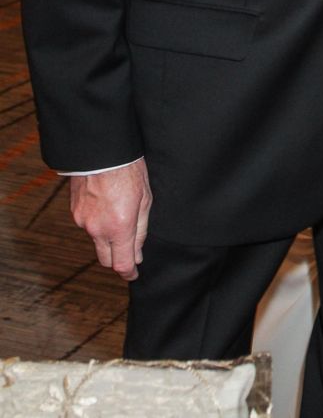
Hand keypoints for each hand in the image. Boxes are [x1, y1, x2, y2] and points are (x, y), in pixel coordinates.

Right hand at [69, 158, 151, 280]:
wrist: (102, 151)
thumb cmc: (128, 170)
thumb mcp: (145, 199)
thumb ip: (141, 231)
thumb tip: (138, 254)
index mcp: (120, 227)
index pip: (122, 263)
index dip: (129, 273)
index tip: (134, 274)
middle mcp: (98, 229)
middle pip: (106, 259)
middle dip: (117, 259)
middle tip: (129, 252)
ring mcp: (83, 221)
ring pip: (96, 241)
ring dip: (107, 238)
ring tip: (118, 216)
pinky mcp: (74, 212)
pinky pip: (87, 225)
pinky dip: (97, 223)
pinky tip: (105, 206)